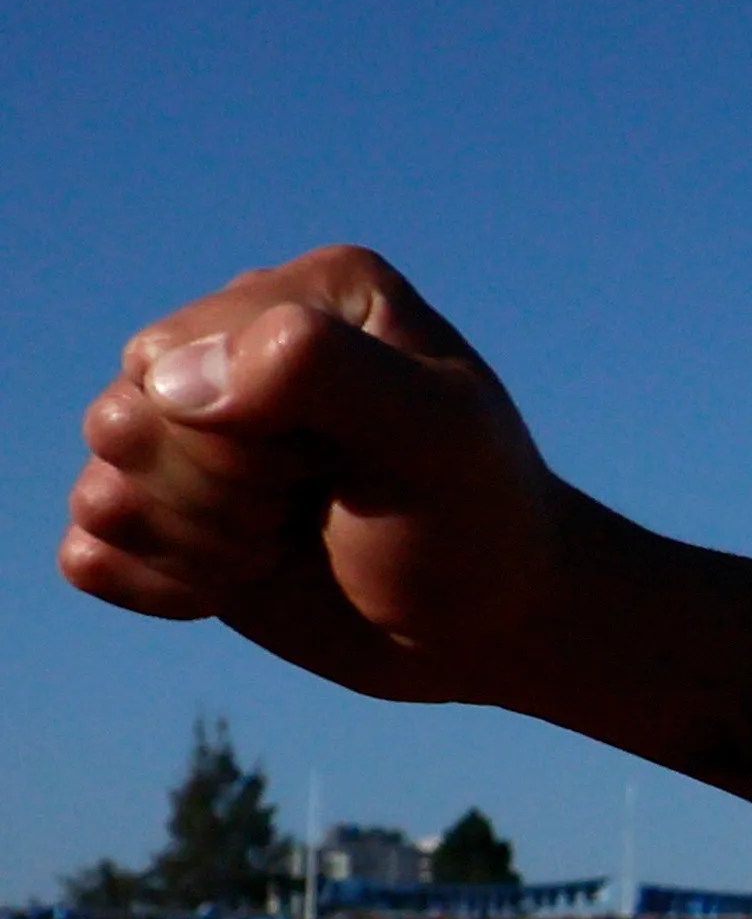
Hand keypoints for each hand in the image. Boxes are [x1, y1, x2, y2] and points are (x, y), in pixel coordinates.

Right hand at [58, 249, 589, 702]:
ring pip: (103, 494)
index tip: (347, 464)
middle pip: (120, 424)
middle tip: (316, 506)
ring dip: (200, 545)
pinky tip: (249, 578)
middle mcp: (231, 346)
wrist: (492, 623)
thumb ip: (323, 372)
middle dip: (222, 496)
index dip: (247, 443)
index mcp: (299, 295)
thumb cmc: (477, 522)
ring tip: (287, 540)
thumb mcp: (438, 437)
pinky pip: (91, 553)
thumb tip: (172, 379)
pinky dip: (167, 587)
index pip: (174, 364)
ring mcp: (191, 431)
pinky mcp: (167, 513)